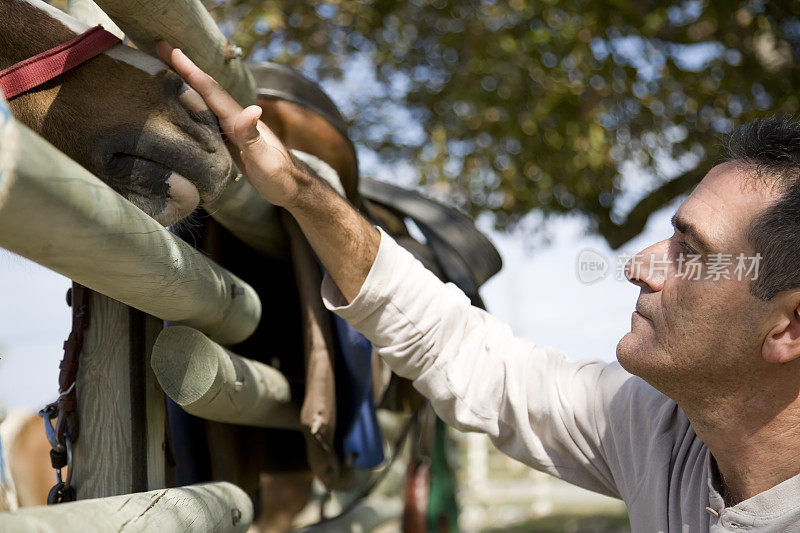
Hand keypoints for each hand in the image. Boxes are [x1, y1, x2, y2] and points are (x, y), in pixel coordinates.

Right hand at [156, 41, 305, 207]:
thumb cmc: (281, 178)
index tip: (170, 49)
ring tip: (163, 67)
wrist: (294, 189)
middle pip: (207, 90)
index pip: (212, 92)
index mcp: (240, 121)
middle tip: (160, 47)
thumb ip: (255, 138)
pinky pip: (207, 117)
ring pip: (206, 101)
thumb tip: (252, 109)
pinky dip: (193, 104)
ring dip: (186, 83)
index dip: (191, 71)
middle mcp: (236, 120)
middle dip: (184, 69)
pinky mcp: (230, 141)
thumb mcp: (267, 162)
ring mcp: (233, 129)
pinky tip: (182, 103)